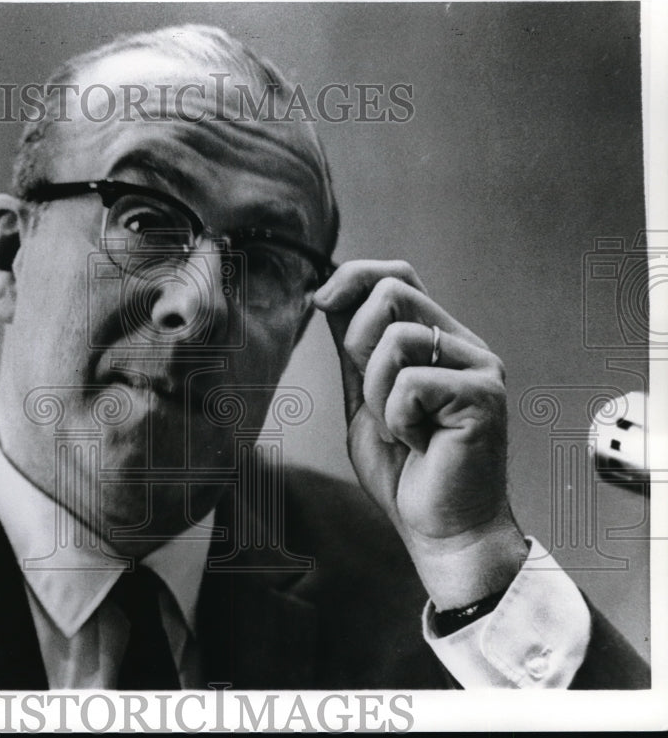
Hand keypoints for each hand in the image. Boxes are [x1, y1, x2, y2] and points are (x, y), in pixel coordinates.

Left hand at [313, 260, 527, 608]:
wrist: (440, 528)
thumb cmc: (406, 470)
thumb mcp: (364, 397)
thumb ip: (355, 348)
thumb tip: (329, 293)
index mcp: (437, 340)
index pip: (396, 275)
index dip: (352, 277)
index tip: (320, 302)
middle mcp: (463, 345)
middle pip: (391, 292)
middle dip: (357, 345)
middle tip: (374, 398)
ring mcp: (479, 367)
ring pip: (396, 338)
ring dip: (378, 393)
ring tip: (402, 428)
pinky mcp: (483, 395)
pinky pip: (410, 383)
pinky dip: (398, 419)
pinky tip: (420, 443)